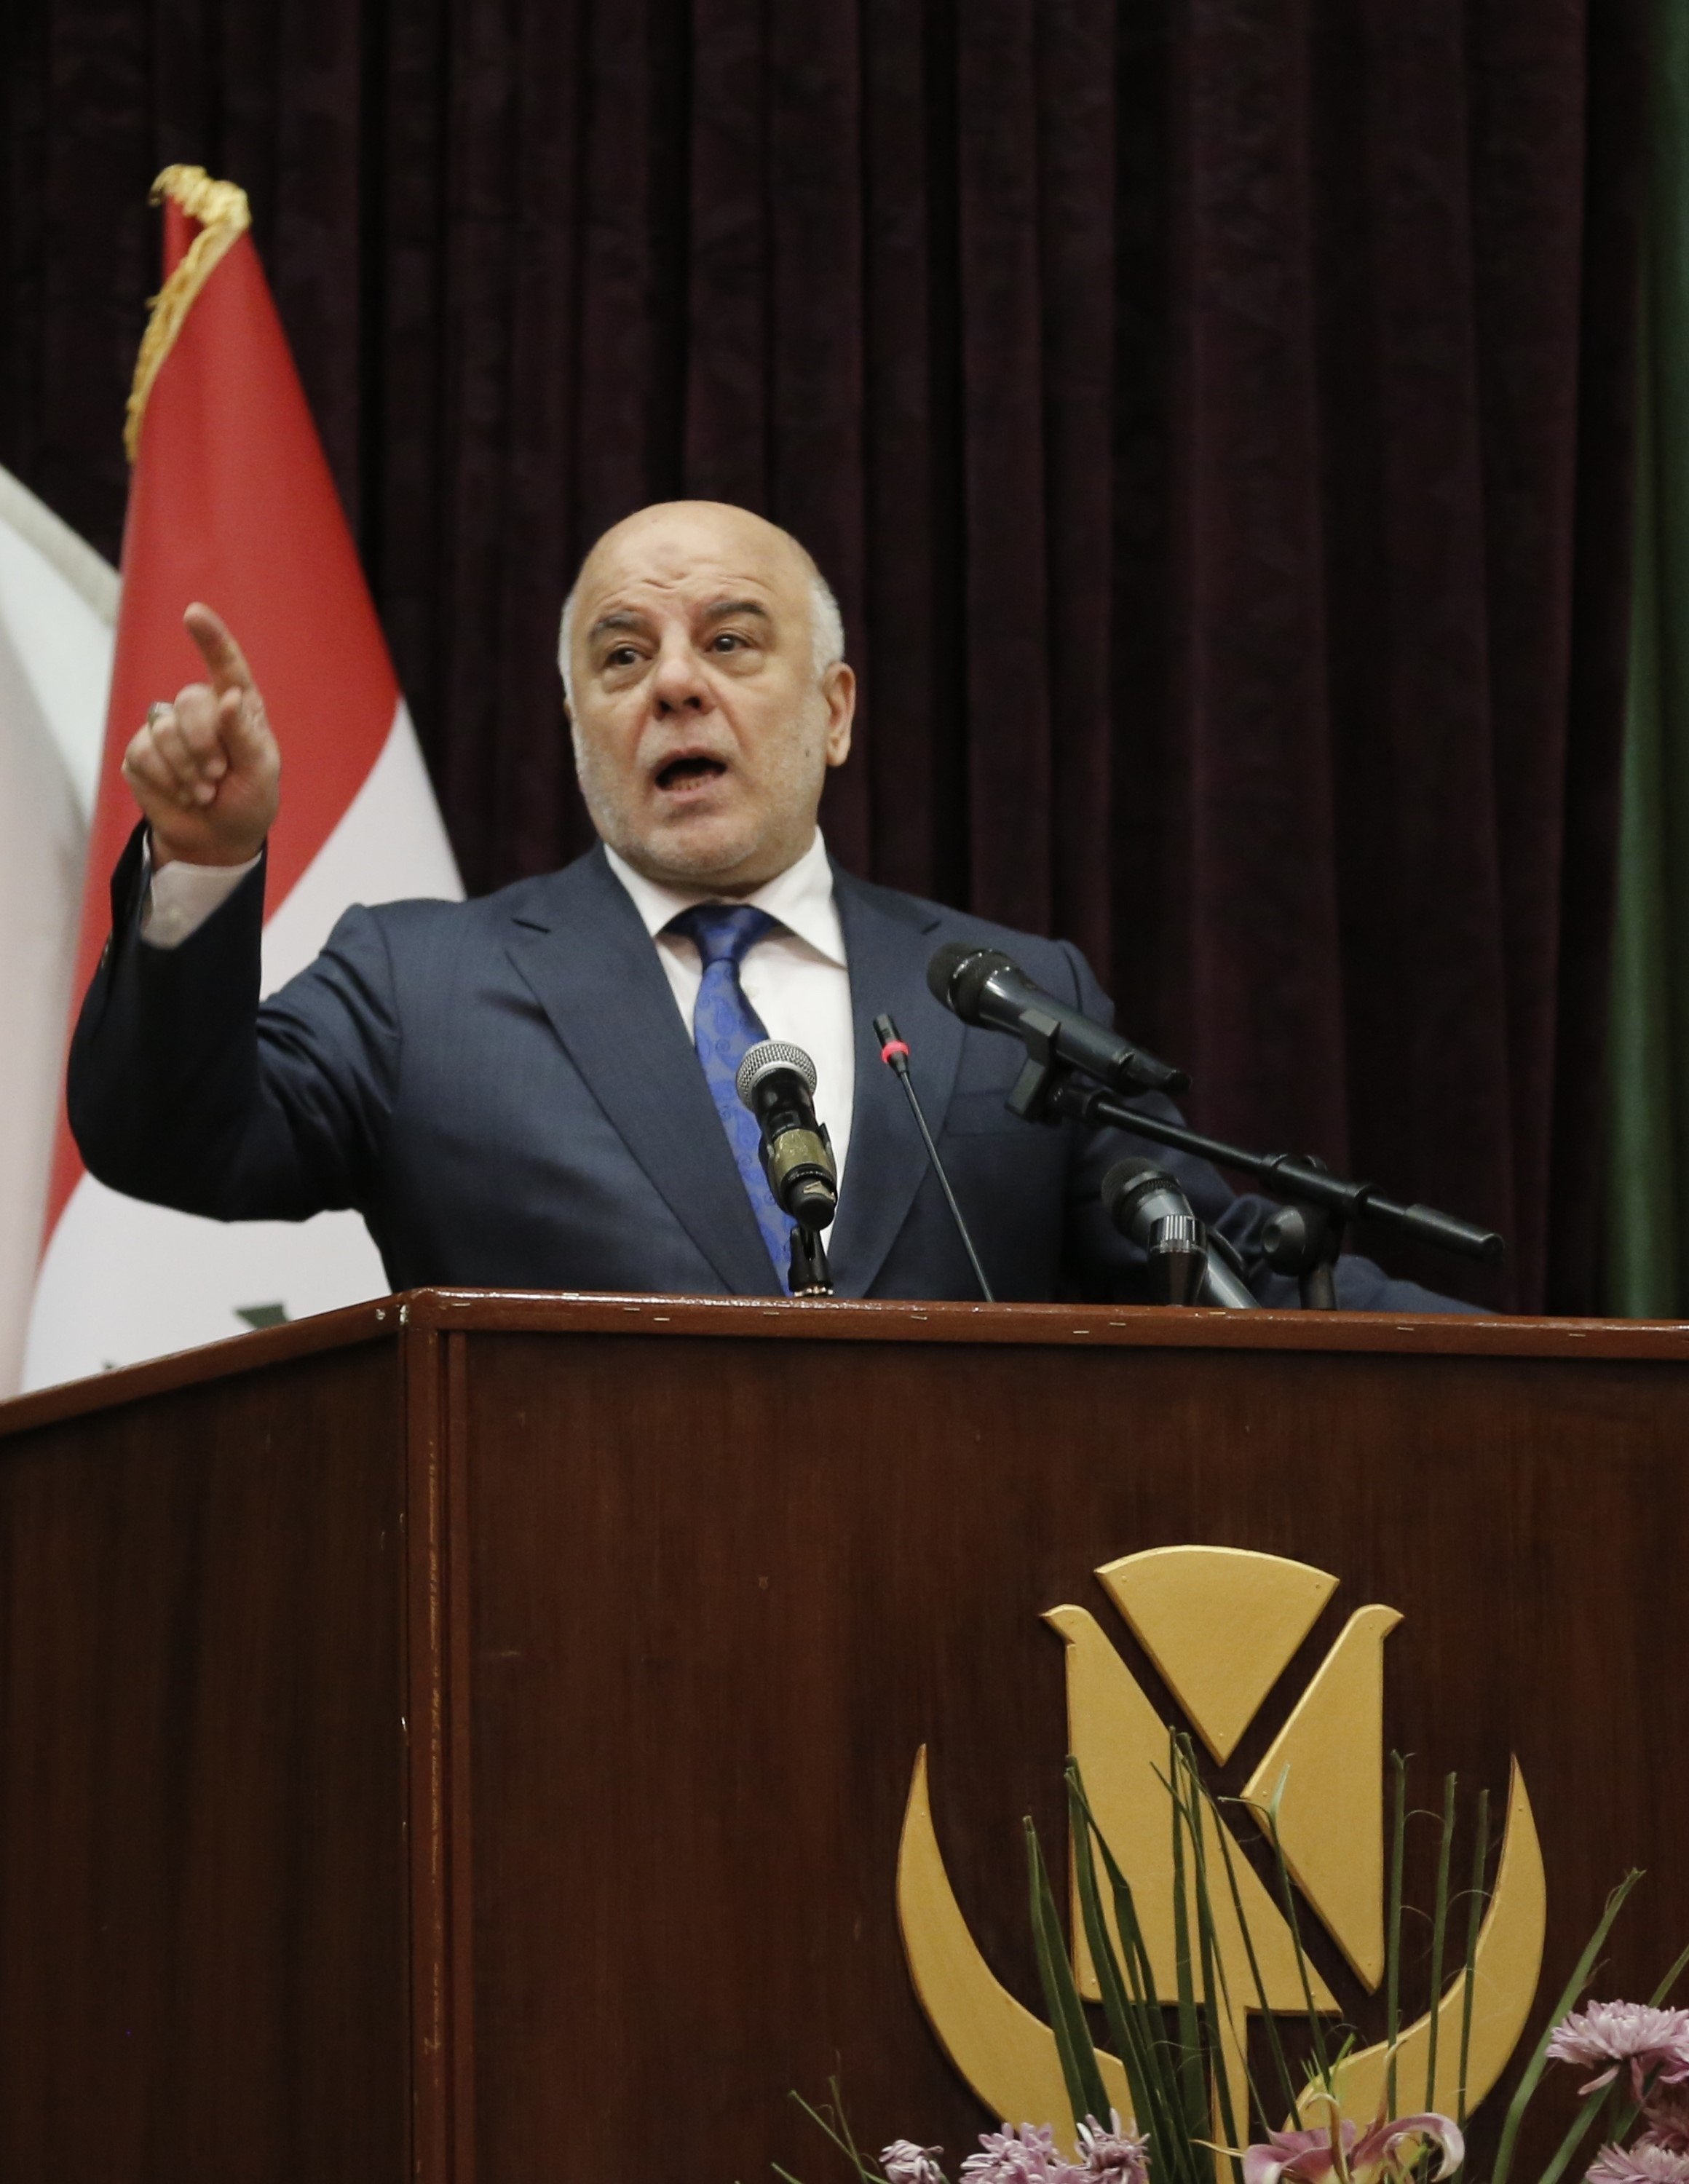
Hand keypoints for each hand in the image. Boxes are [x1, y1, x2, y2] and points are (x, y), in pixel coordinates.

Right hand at [122, 603, 280, 867]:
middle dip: (204, 744)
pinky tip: (183, 794)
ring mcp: (168, 729)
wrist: (217, 839)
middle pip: (190, 702)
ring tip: (205, 791)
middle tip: (218, 777)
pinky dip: (167, 780)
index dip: (211, 638)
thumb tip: (229, 697)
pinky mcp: (142, 752)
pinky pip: (144, 753)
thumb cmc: (248, 801)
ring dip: (187, 769)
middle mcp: (202, 711)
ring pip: (164, 729)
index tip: (194, 613)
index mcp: (238, 707)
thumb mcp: (261, 773)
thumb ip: (245, 735)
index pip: (226, 666)